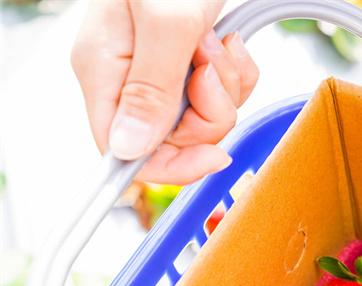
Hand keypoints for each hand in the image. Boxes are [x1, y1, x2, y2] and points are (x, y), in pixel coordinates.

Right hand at [71, 0, 258, 184]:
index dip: (172, 165)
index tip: (213, 154)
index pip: (124, 153)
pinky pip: (223, 90)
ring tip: (219, 43)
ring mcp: (161, 67)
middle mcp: (129, 75)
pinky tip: (230, 39)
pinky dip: (237, 71)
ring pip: (204, 115)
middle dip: (210, 112)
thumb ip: (151, 87)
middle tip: (211, 68)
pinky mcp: (191, 58)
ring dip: (227, 86)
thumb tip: (128, 150)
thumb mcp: (166, 22)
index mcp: (103, 69)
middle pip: (175, 138)